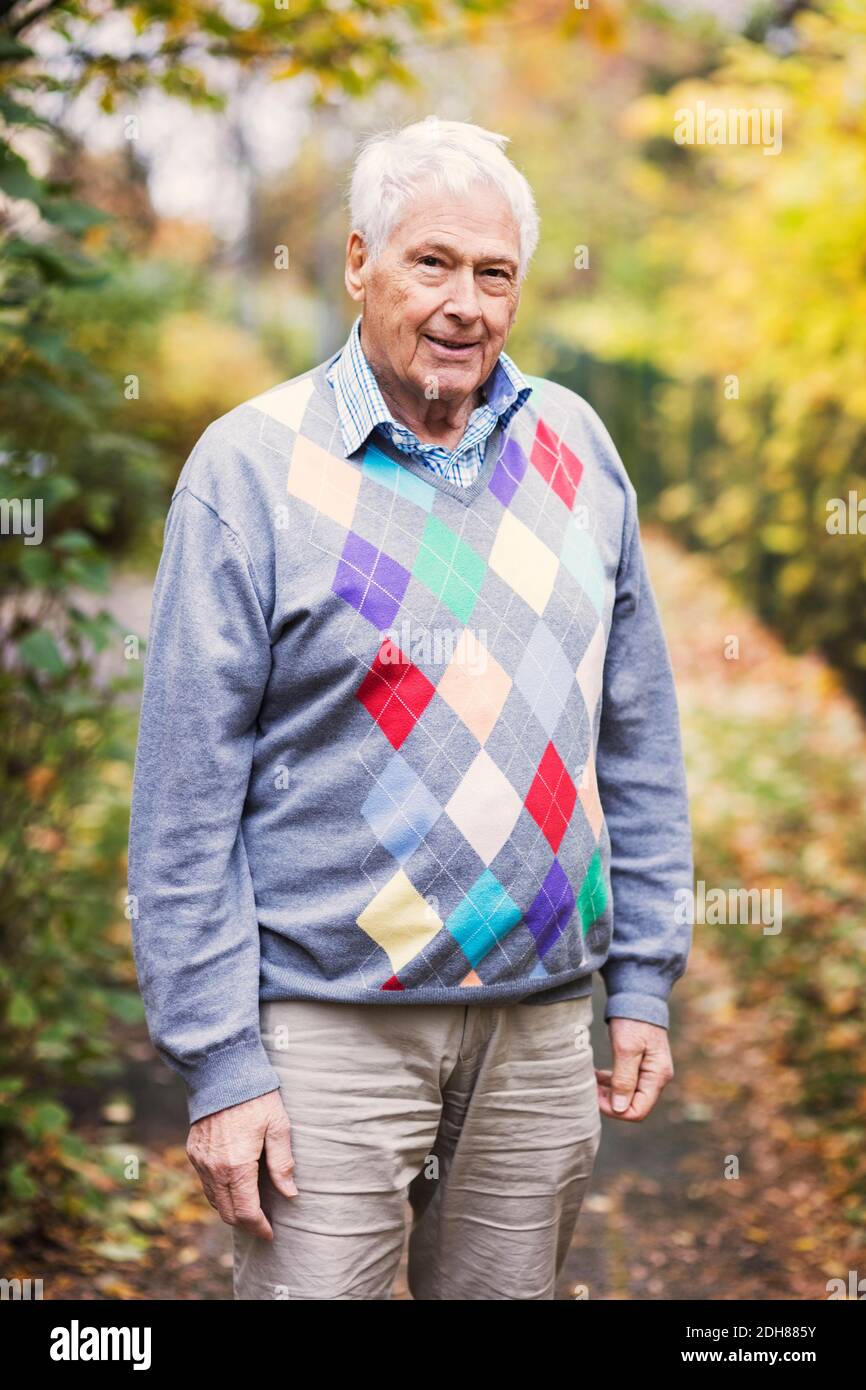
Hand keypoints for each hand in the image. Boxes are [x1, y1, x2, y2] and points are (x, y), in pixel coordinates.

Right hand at [186, 1090, 297, 1238]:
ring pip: (214, 1201)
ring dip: (231, 1210)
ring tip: (250, 1208)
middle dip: (245, 1223)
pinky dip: (218, 1193)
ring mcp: (201, 1161)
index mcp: (237, 1167)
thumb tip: (290, 1193)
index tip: (270, 1233)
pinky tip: (233, 1187)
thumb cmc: (256, 1097)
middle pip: (228, 1213)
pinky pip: (205, 1184)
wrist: (223, 1072)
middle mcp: (214, 1169)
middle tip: (262, 1223)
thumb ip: (282, 1163)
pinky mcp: (193, 1152)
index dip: (259, 1227)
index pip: (246, 1212)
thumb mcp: (278, 1127)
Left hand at [595, 1018, 673, 1120]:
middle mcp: (657, 1078)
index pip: (638, 1110)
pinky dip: (610, 1082)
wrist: (638, 997)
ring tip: (590, 1080)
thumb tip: (620, 1109)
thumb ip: (624, 1080)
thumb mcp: (626, 1049)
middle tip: (589, 1087)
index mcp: (657, 1076)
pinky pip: (625, 1083)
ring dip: (607, 1092)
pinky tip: (597, 1075)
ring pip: (627, 1095)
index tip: (595, 1096)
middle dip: (609, 1101)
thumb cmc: (633, 1020)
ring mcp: (649, 1072)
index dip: (615, 1110)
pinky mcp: (640, 1066)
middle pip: (632, 1105)